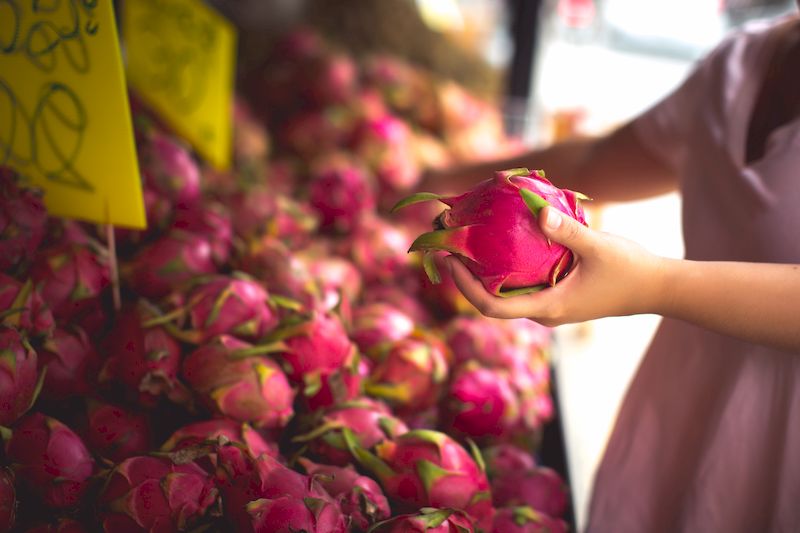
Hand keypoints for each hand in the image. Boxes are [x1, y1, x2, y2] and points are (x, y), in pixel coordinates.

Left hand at [445, 206, 668, 325]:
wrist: (657, 288)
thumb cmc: (630, 270)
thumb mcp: (598, 246)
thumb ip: (568, 230)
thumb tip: (538, 211)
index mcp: (548, 307)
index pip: (492, 307)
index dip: (465, 288)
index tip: (449, 262)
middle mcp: (544, 312)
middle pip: (493, 301)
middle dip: (468, 278)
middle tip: (451, 247)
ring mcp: (551, 306)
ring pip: (507, 294)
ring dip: (485, 274)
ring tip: (468, 244)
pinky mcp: (558, 296)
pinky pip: (522, 285)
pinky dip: (506, 269)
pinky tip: (501, 243)